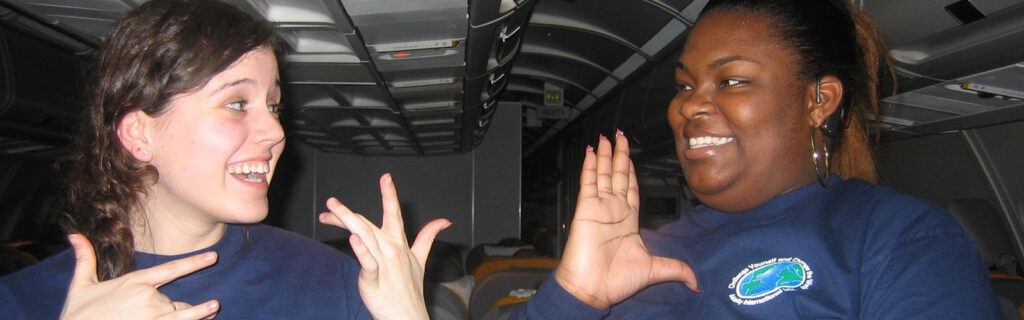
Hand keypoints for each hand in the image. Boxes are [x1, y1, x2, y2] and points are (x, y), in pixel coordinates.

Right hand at [60, 234, 219, 319]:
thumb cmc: (77, 314)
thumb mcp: (80, 285)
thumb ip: (85, 259)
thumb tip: (73, 235)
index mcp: (134, 282)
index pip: (171, 269)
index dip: (194, 262)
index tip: (212, 256)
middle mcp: (148, 298)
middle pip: (176, 301)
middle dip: (176, 307)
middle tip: (164, 313)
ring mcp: (154, 317)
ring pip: (183, 315)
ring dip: (201, 312)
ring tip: (214, 307)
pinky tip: (206, 319)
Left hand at [319, 173, 451, 319]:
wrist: (406, 316)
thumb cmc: (410, 288)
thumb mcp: (421, 259)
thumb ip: (428, 236)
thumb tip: (444, 221)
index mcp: (400, 243)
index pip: (394, 213)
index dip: (390, 194)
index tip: (386, 177)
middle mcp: (391, 250)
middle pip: (367, 224)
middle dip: (347, 213)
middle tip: (330, 201)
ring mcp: (383, 265)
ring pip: (364, 237)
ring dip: (347, 222)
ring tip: (331, 210)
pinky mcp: (372, 280)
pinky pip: (367, 263)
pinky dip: (361, 250)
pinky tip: (353, 238)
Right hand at [554, 132, 697, 309]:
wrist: (593, 289)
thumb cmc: (617, 281)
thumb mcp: (655, 270)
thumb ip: (676, 269)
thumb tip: (696, 282)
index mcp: (628, 220)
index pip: (630, 188)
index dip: (630, 171)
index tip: (630, 156)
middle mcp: (613, 210)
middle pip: (617, 175)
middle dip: (619, 155)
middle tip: (620, 136)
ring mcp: (599, 208)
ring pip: (603, 174)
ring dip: (604, 155)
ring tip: (605, 138)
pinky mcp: (586, 209)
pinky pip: (588, 182)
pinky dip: (589, 167)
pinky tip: (591, 153)